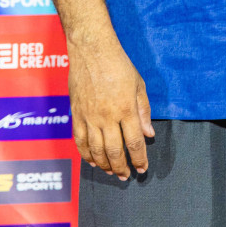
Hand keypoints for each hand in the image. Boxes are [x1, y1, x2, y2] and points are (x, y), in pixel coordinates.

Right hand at [68, 34, 153, 179]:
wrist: (92, 51)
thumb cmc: (118, 65)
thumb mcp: (138, 85)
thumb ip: (143, 111)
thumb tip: (149, 134)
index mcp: (126, 109)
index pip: (134, 142)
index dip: (139, 158)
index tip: (142, 168)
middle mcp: (107, 117)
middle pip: (114, 151)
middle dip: (121, 167)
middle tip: (125, 176)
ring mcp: (89, 117)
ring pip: (95, 150)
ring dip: (104, 164)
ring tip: (110, 171)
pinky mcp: (76, 114)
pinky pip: (80, 140)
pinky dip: (85, 154)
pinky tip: (92, 161)